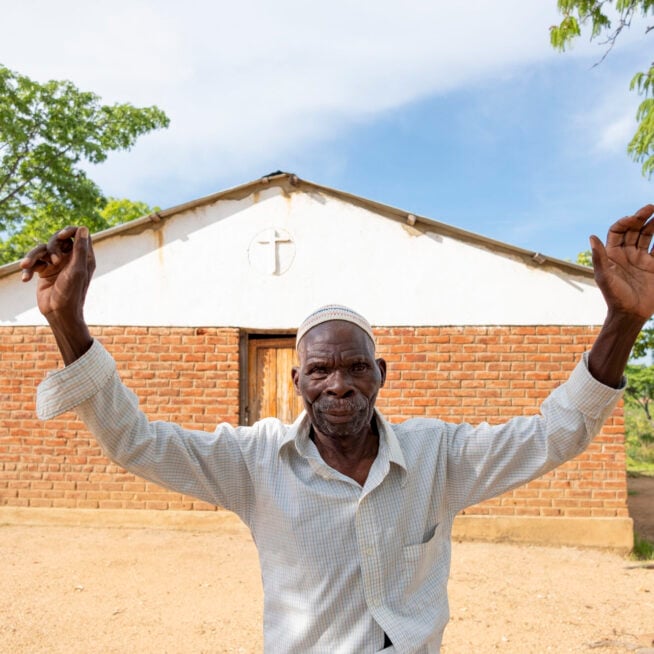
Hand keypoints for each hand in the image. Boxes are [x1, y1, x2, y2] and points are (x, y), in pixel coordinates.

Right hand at [20, 226, 94, 363]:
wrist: (60, 314)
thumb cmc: (72, 293)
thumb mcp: (77, 270)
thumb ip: (80, 249)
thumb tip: (84, 228)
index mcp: (83, 257)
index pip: (77, 235)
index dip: (69, 231)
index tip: (61, 237)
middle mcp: (70, 258)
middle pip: (57, 240)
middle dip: (52, 246)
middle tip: (53, 261)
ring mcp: (56, 264)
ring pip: (41, 250)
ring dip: (32, 256)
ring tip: (25, 266)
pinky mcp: (44, 272)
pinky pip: (33, 263)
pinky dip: (28, 269)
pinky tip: (25, 279)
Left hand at [591, 204, 653, 322]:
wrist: (630, 314)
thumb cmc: (614, 296)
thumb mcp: (605, 277)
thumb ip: (599, 257)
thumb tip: (591, 236)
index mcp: (612, 254)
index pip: (618, 231)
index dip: (625, 222)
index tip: (634, 217)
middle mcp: (626, 253)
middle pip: (633, 230)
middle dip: (641, 217)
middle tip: (651, 207)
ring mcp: (640, 259)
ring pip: (647, 236)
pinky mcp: (653, 266)